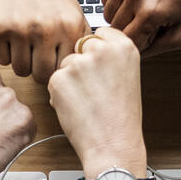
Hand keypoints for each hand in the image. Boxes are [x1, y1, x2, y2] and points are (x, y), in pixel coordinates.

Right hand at [0, 0, 89, 83]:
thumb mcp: (75, 15)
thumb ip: (79, 44)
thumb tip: (79, 72)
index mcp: (69, 28)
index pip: (63, 70)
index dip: (57, 68)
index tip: (53, 61)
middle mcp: (45, 29)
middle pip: (41, 75)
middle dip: (39, 69)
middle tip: (37, 56)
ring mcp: (19, 29)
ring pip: (20, 70)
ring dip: (22, 61)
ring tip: (25, 44)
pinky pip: (2, 59)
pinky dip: (5, 53)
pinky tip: (11, 37)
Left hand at [47, 27, 145, 178]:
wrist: (113, 145)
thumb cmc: (122, 119)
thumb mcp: (127, 77)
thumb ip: (110, 58)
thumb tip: (88, 50)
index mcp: (123, 46)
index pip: (99, 34)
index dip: (97, 53)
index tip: (101, 68)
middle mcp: (101, 49)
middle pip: (80, 47)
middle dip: (82, 65)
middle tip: (94, 91)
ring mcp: (78, 63)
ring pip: (65, 65)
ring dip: (70, 81)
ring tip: (87, 103)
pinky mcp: (59, 79)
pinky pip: (53, 81)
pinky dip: (60, 95)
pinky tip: (76, 109)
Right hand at [102, 0, 180, 53]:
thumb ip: (157, 49)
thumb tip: (135, 56)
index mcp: (150, 13)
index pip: (126, 43)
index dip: (137, 43)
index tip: (147, 36)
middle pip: (115, 29)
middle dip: (129, 29)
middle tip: (146, 21)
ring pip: (107, 13)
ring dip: (121, 15)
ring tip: (140, 7)